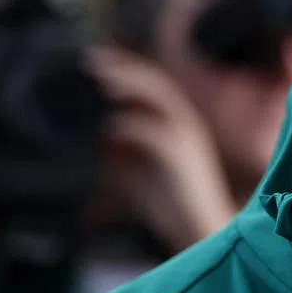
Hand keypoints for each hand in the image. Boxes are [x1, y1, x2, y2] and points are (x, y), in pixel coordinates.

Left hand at [89, 46, 238, 252]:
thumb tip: (100, 135)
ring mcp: (187, 137)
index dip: (125, 70)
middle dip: (124, 68)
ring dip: (130, 84)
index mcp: (178, 125)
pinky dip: (131, 125)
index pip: (152, 87)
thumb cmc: (170, 206)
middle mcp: (186, 124)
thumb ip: (120, 154)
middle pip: (155, 83)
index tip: (95, 60)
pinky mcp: (181, 156)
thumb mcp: (136, 174)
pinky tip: (111, 126)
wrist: (199, 233)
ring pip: (160, 97)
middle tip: (91, 60)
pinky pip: (154, 131)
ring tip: (102, 78)